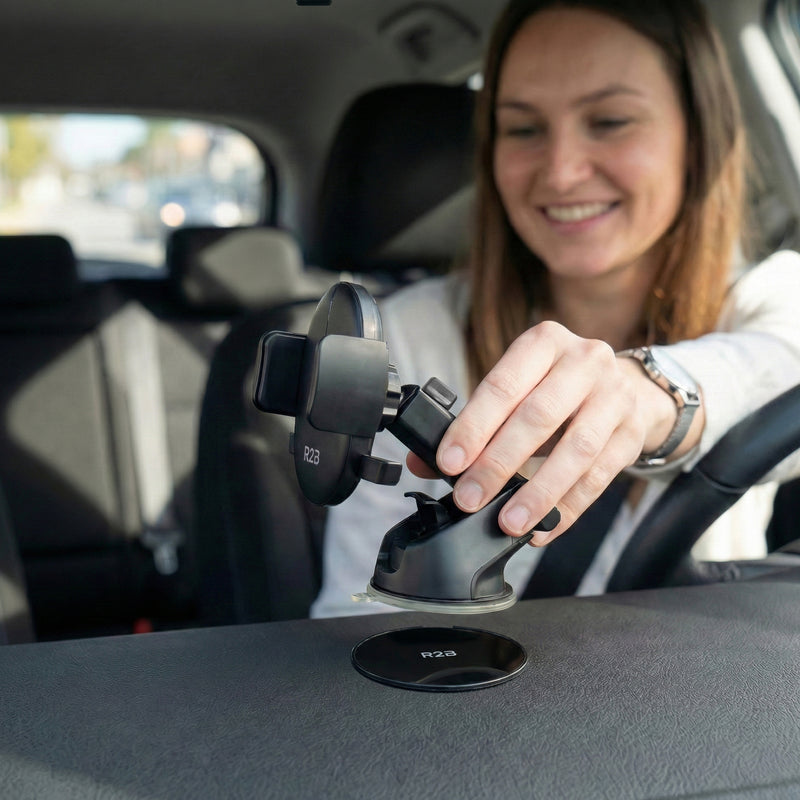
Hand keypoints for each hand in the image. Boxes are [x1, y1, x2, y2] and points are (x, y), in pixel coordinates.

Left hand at [408, 321, 676, 544]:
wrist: (628, 387)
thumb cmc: (558, 387)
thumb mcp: (517, 389)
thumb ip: (472, 423)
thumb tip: (422, 462)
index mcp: (544, 342)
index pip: (502, 385)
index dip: (473, 426)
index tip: (449, 462)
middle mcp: (584, 361)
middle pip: (538, 417)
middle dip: (498, 463)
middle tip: (469, 497)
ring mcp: (614, 396)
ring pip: (576, 450)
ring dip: (537, 492)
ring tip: (507, 521)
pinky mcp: (632, 433)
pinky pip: (599, 478)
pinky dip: (567, 508)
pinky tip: (543, 527)